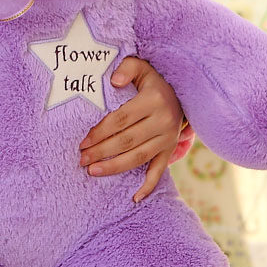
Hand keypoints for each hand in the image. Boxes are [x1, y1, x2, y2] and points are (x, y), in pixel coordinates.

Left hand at [79, 57, 184, 201]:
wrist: (185, 96)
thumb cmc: (153, 83)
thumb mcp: (143, 68)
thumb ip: (127, 68)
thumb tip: (113, 81)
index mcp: (153, 101)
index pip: (120, 119)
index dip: (100, 131)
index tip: (83, 141)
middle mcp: (163, 121)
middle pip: (126, 140)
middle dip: (101, 151)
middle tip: (81, 159)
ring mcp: (167, 139)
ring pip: (138, 157)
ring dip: (114, 167)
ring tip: (92, 172)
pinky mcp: (169, 150)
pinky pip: (159, 171)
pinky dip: (148, 186)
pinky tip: (134, 198)